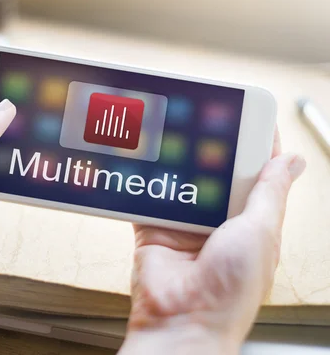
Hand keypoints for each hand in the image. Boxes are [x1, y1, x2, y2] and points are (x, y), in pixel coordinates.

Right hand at [121, 128, 305, 353]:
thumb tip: (291, 160)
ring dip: (179, 162)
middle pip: (216, 173)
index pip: (256, 174)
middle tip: (204, 114)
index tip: (247, 115)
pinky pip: (148, 199)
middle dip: (211, 147)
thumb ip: (268, 193)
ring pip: (183, 183)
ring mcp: (185, 226)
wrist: (182, 321)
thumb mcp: (260, 233)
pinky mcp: (154, 229)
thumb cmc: (230, 292)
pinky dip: (145, 182)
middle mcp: (219, 223)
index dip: (254, 145)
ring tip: (173, 130)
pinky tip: (144, 161)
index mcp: (252, 224)